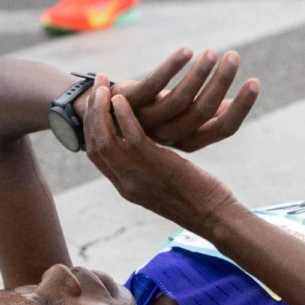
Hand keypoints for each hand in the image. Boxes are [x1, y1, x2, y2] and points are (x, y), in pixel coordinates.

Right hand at [82, 83, 240, 233]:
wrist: (215, 217)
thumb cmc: (198, 199)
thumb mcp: (165, 185)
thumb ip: (151, 170)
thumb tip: (151, 152)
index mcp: (126, 188)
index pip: (96, 155)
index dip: (90, 128)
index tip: (93, 106)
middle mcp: (126, 183)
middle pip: (94, 145)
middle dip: (90, 114)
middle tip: (93, 88)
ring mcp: (138, 176)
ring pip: (105, 139)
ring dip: (101, 110)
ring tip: (103, 87)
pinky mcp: (156, 165)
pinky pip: (131, 136)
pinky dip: (123, 115)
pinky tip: (122, 98)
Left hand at [96, 47, 260, 152]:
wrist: (94, 115)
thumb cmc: (145, 113)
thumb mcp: (178, 116)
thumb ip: (204, 113)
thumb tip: (233, 103)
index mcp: (188, 140)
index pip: (223, 129)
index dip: (242, 107)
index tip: (255, 82)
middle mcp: (169, 136)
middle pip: (204, 112)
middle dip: (222, 83)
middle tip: (234, 57)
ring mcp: (148, 122)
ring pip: (181, 99)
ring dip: (199, 73)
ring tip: (213, 52)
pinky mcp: (130, 105)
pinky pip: (155, 85)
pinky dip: (172, 67)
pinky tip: (187, 51)